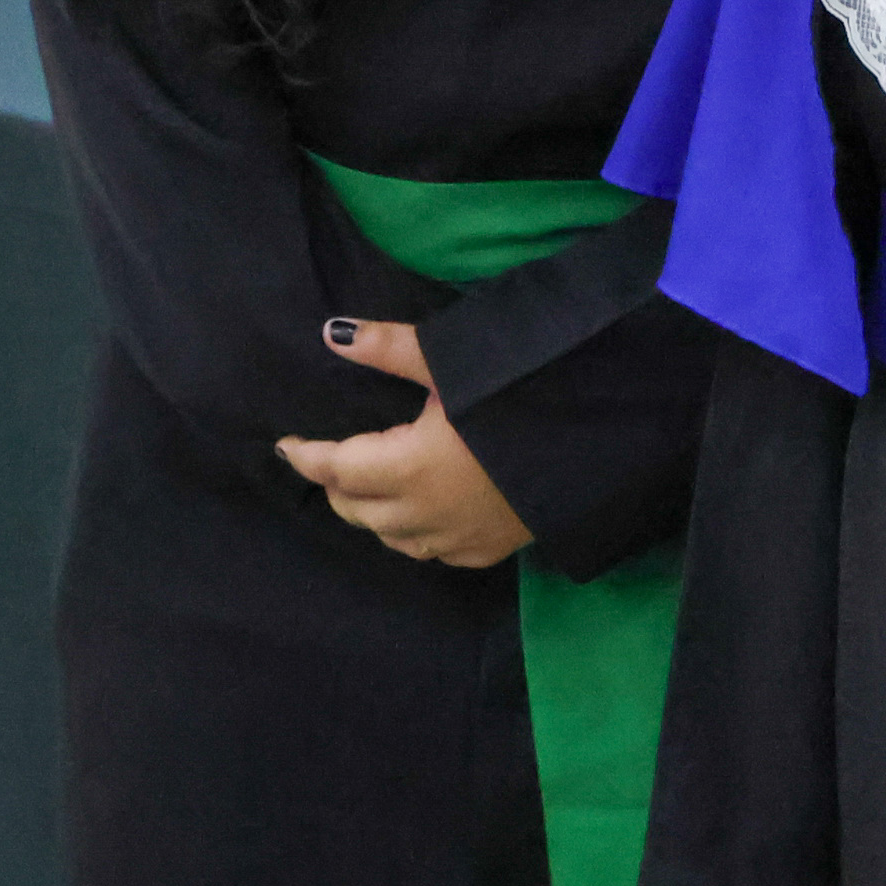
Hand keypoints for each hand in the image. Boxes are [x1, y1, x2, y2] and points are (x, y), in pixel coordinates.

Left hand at [277, 322, 531, 568]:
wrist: (598, 438)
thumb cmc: (520, 394)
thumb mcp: (454, 363)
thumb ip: (390, 348)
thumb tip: (331, 334)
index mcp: (407, 467)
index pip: (335, 468)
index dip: (307, 456)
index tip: (287, 445)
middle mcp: (422, 513)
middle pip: (354, 509)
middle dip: (336, 484)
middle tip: (333, 459)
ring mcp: (455, 538)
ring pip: (389, 537)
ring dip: (371, 512)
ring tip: (371, 486)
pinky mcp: (487, 550)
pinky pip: (429, 551)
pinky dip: (412, 533)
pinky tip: (422, 514)